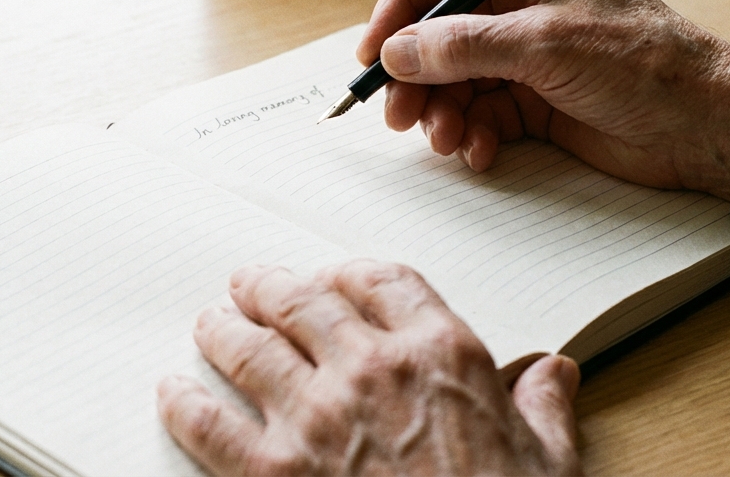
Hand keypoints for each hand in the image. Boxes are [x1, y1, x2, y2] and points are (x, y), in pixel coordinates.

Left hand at [157, 261, 581, 475]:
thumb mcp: (549, 461)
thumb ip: (545, 409)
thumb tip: (556, 373)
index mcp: (441, 353)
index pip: (381, 280)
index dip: (347, 272)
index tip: (332, 277)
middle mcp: (372, 370)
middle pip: (301, 300)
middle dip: (267, 287)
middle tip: (249, 285)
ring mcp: (317, 418)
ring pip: (248, 348)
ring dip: (221, 329)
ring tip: (210, 323)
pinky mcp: (274, 473)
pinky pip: (210, 424)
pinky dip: (184, 402)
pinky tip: (173, 392)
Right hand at [358, 0, 729, 200]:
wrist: (706, 127)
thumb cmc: (645, 63)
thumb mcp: (546, 44)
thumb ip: (463, 46)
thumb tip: (395, 51)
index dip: (400, 7)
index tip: (373, 52)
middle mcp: (526, 0)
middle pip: (440, 30)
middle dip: (416, 74)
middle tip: (397, 114)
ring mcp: (530, 53)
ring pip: (456, 78)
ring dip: (442, 112)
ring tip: (445, 140)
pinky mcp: (538, 101)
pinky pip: (483, 114)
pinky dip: (473, 135)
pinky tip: (480, 153)